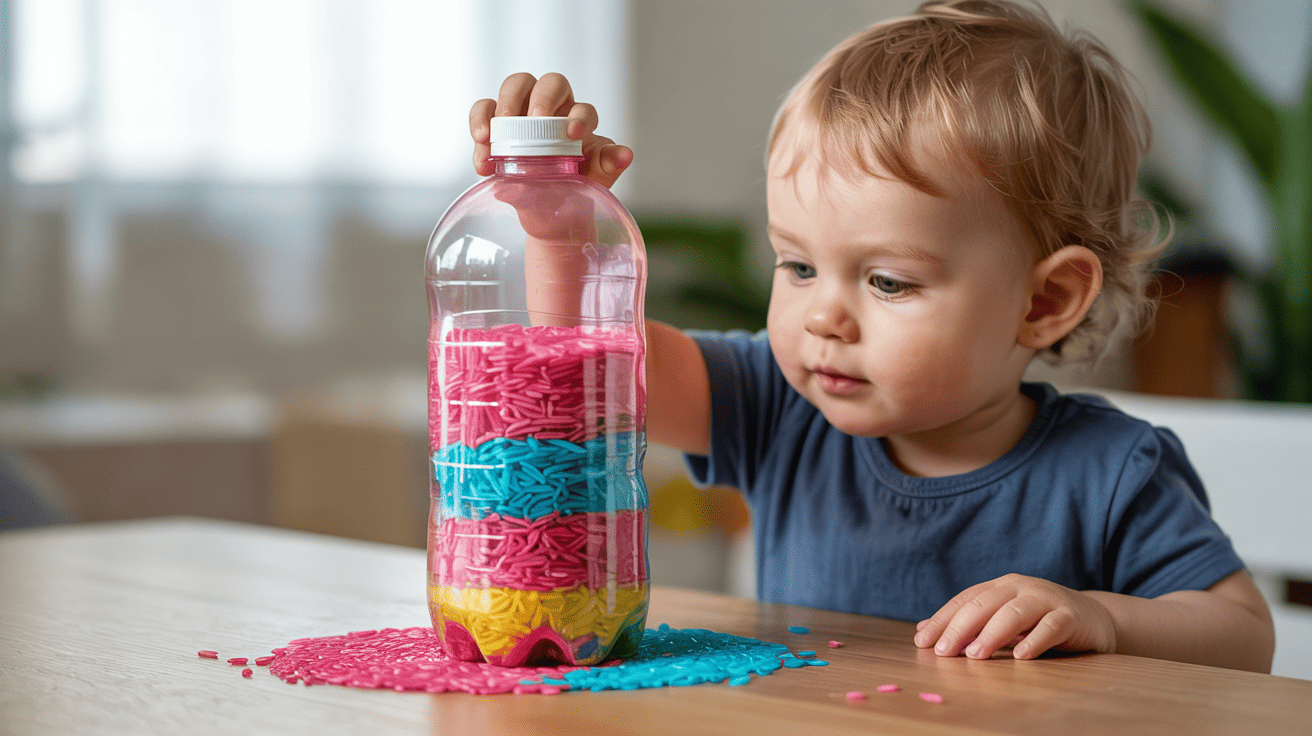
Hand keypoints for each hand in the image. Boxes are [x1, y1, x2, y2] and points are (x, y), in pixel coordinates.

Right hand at [469, 72, 632, 188]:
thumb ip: (607, 165)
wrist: (551, 216)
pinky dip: (479, 126)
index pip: (582, 108)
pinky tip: (481, 160)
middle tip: (528, 121)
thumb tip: (624, 155)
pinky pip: (484, 112)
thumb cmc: (575, 190)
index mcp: (580, 121)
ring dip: (502, 106)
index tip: (572, 135)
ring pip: (514, 87)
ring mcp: (523, 114)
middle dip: (538, 98)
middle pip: (547, 83)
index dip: (578, 116)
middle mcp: (553, 110)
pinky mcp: (497, 126)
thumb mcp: (595, 180)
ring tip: (492, 136)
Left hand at [914, 573, 1115, 659]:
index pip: (965, 600)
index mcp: (1001, 586)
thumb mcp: (1002, 619)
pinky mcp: (1070, 616)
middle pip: (984, 604)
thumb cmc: (1040, 620)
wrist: (1093, 617)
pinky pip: (1050, 626)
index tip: (922, 641)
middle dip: (960, 627)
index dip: (942, 619)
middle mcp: (1021, 587)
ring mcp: (1046, 599)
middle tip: (943, 652)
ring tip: (975, 655)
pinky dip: (1034, 640)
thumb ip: (968, 623)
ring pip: (1014, 613)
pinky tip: (1021, 656)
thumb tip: (922, 630)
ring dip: (992, 634)